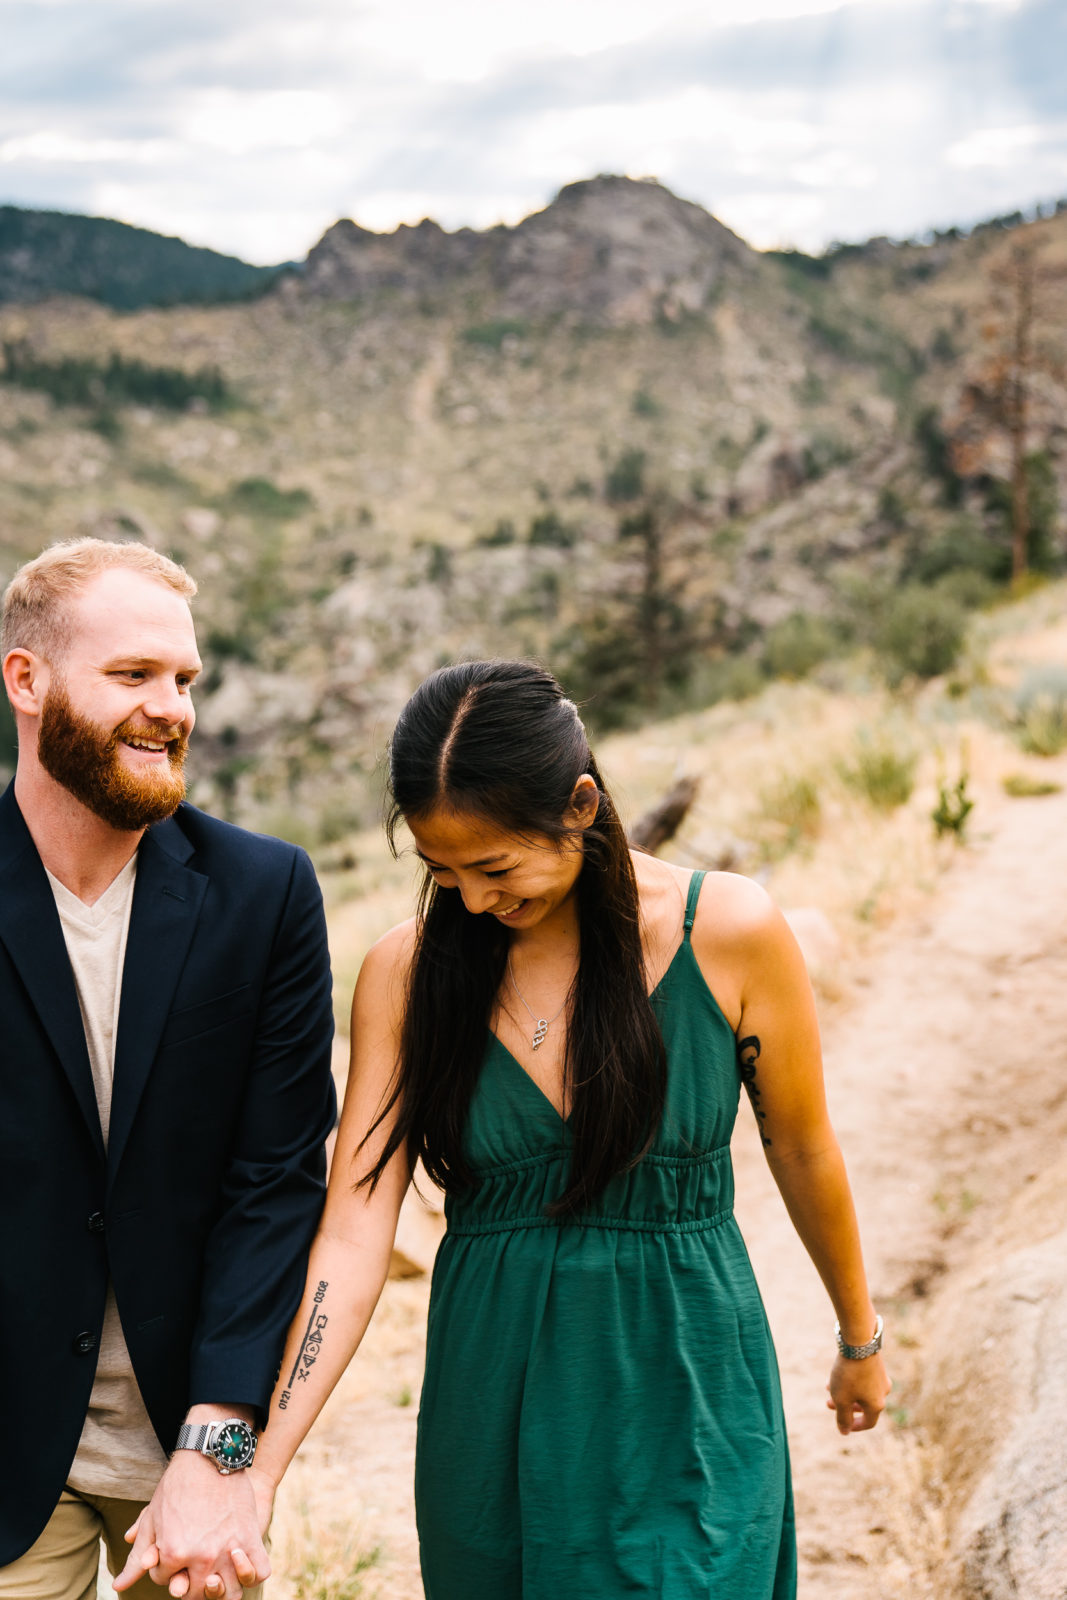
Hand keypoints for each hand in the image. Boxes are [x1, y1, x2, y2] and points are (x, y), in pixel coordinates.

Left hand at [113, 1455, 273, 1598]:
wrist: (209, 1455)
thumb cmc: (177, 1485)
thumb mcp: (152, 1519)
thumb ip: (136, 1558)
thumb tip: (119, 1585)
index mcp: (172, 1554)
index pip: (165, 1581)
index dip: (166, 1567)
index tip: (172, 1548)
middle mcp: (201, 1557)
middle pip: (195, 1593)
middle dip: (190, 1581)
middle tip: (192, 1562)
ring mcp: (228, 1549)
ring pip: (229, 1593)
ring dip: (222, 1586)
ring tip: (217, 1570)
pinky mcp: (250, 1537)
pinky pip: (259, 1572)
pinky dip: (252, 1571)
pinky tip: (242, 1560)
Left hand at [825, 1351, 890, 1434]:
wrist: (859, 1342)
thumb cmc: (849, 1374)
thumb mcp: (841, 1399)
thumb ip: (843, 1418)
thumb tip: (845, 1433)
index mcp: (877, 1405)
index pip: (868, 1423)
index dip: (855, 1426)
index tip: (842, 1425)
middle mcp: (883, 1393)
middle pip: (864, 1406)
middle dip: (845, 1406)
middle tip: (828, 1403)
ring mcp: (881, 1378)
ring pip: (862, 1391)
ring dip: (845, 1393)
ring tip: (828, 1387)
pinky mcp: (876, 1365)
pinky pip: (863, 1379)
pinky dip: (850, 1382)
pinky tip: (835, 1375)